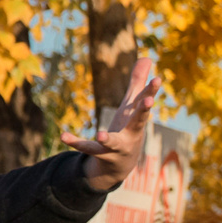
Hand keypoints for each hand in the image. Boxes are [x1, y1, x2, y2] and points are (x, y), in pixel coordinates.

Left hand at [64, 53, 159, 190]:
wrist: (121, 165)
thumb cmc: (128, 130)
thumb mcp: (131, 106)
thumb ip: (138, 83)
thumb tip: (148, 57)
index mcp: (137, 119)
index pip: (146, 101)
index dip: (152, 89)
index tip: (158, 78)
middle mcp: (131, 133)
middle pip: (139, 121)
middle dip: (143, 111)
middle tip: (149, 102)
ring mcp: (117, 146)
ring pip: (113, 142)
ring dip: (108, 139)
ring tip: (101, 134)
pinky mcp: (101, 153)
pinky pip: (87, 148)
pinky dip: (76, 142)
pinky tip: (63, 135)